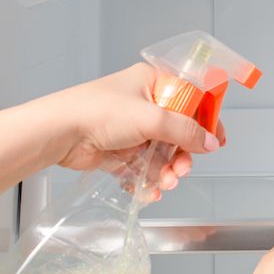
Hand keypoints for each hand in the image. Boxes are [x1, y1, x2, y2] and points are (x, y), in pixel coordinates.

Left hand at [48, 63, 224, 197]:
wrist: (57, 133)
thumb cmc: (98, 112)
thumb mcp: (152, 117)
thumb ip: (185, 131)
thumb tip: (210, 142)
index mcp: (152, 83)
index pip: (191, 99)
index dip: (206, 120)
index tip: (216, 139)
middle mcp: (142, 103)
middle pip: (177, 131)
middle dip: (183, 154)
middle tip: (184, 168)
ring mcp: (130, 128)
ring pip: (161, 152)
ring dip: (167, 170)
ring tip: (167, 183)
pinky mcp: (118, 150)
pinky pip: (143, 166)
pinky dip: (148, 179)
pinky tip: (151, 191)